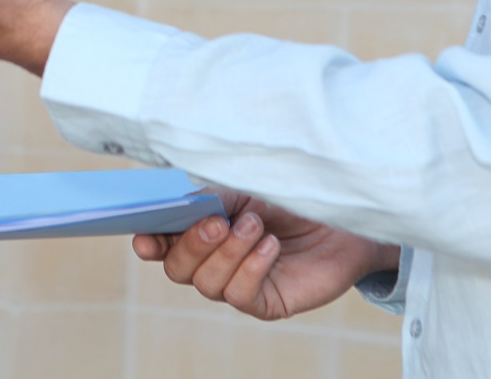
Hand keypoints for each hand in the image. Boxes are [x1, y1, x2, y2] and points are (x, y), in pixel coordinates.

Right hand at [131, 190, 397, 321]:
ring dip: (229, 252)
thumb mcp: (248, 187)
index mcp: (202, 229)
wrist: (345, 217)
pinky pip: (239, 295)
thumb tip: (184, 205)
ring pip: (207, 283)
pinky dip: (251, 268)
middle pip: (177, 269)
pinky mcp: (265, 302)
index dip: (150, 242)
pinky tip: (270, 247)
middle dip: (192, 245)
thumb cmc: (292, 196)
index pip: (162, 244)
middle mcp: (214, 261)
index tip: (145, 236)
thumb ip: (215, 196)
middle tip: (218, 221)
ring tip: (256, 226)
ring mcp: (238, 284)